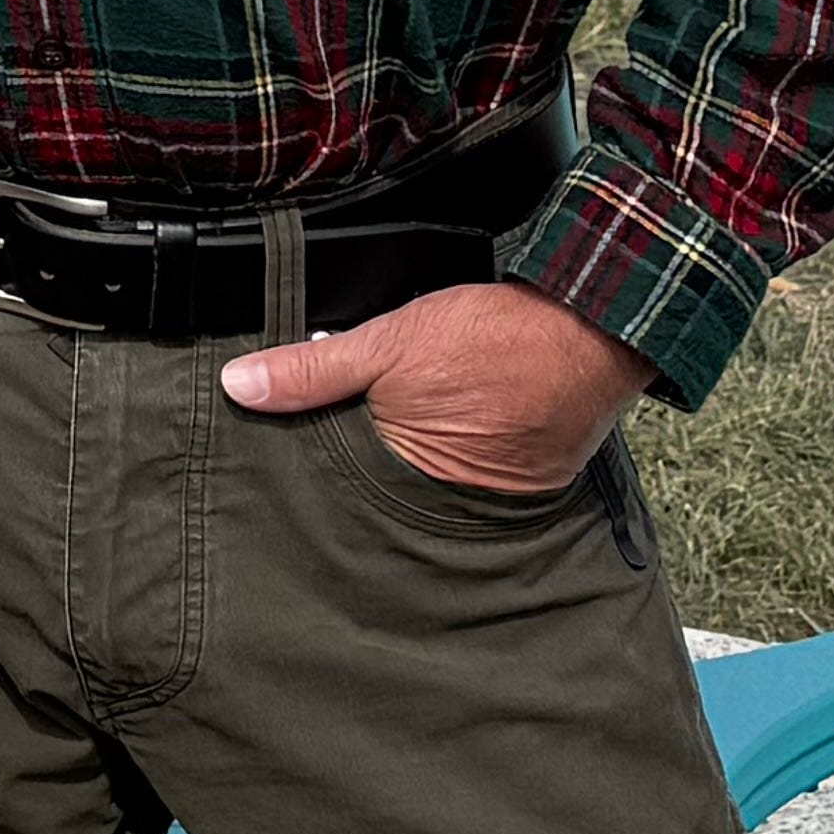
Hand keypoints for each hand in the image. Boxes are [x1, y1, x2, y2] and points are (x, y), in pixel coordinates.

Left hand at [218, 273, 648, 496]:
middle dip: (362, 471)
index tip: (281, 461)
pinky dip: (462, 450)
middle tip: (343, 440)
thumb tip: (241, 387)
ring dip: (413, 460)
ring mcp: (495, 497)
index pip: (341, 491)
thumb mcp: (388, 343)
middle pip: (385, 492)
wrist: (592, 326)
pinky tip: (454, 421)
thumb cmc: (496, 337)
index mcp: (410, 482)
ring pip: (430, 483)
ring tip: (405, 428)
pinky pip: (477, 473)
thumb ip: (312, 371)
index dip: (314, 471)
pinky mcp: (528, 480)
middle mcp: (453, 507)